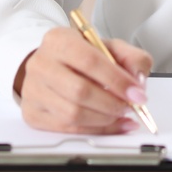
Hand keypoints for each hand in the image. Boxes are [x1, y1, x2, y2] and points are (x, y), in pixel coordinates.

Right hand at [12, 27, 152, 133]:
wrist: (53, 64)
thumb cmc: (81, 56)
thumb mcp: (109, 46)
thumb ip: (131, 57)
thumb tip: (138, 80)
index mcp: (59, 40)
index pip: (90, 61)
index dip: (117, 81)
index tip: (137, 93)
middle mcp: (41, 64)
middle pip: (80, 91)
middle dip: (111, 103)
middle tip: (130, 106)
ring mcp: (33, 90)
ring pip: (72, 113)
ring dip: (104, 119)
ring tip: (120, 114)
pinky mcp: (32, 112)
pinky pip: (66, 128)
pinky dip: (94, 130)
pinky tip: (111, 125)